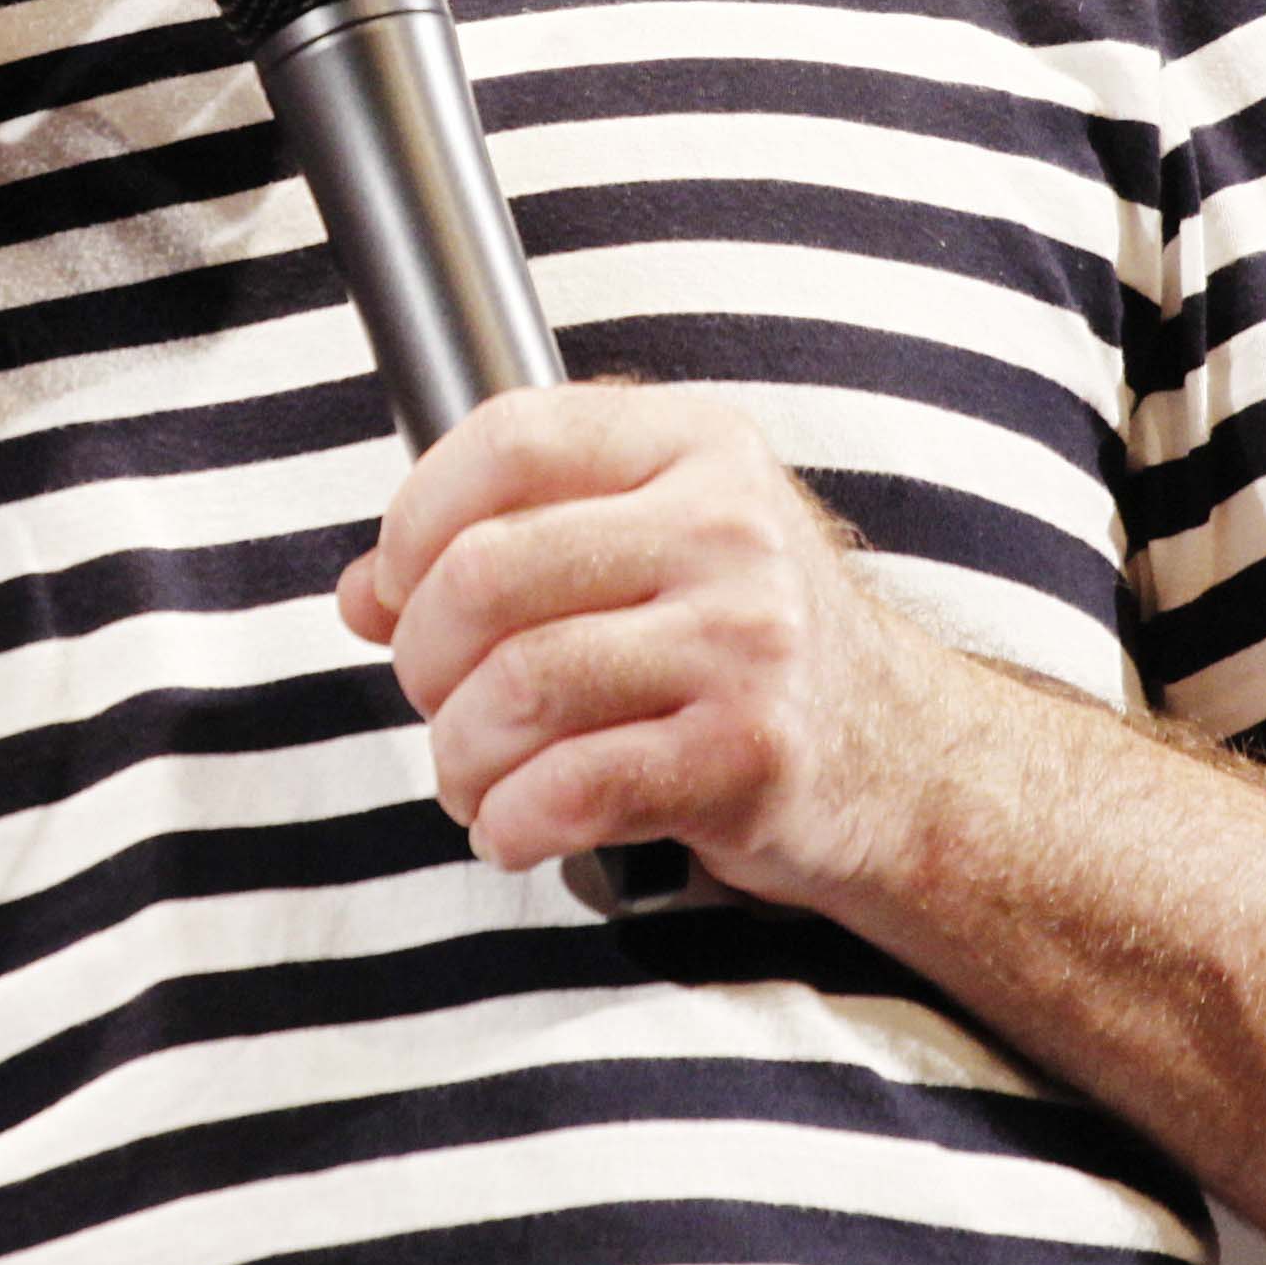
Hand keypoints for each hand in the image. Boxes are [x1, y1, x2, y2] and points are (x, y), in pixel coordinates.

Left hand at [339, 385, 968, 904]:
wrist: (902, 757)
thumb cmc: (748, 644)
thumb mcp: (652, 543)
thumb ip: (510, 538)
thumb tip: (363, 593)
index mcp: (694, 444)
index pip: (509, 439)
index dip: (415, 519)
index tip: (395, 585)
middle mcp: (727, 527)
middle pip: (489, 573)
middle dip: (425, 658)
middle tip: (437, 698)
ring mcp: (747, 640)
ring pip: (517, 687)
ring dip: (459, 753)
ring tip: (471, 773)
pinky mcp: (751, 753)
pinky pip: (572, 788)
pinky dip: (511, 821)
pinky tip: (515, 824)